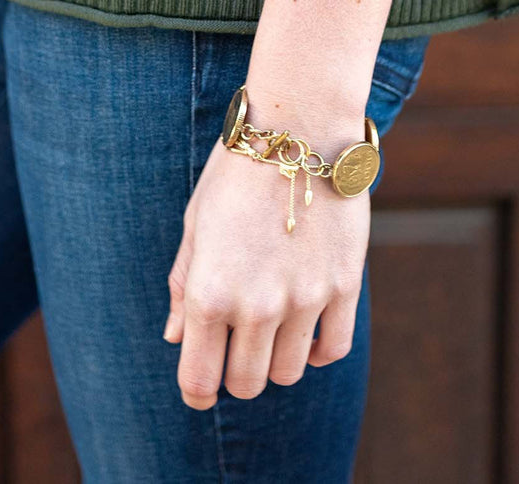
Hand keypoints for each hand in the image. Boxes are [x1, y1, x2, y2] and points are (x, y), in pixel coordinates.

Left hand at [163, 131, 368, 407]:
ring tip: (274, 326)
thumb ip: (183, 284)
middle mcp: (256, 305)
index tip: (201, 384)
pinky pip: (333, 350)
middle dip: (236, 373)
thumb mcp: (196, 221)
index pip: (199, 381)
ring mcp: (304, 299)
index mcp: (209, 291)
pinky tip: (309, 326)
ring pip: (289, 373)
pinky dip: (319, 349)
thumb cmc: (237, 170)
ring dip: (277, 359)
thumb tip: (175, 338)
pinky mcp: (343, 286)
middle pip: (246, 384)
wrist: (300, 126)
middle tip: (237, 345)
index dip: (196, 391)